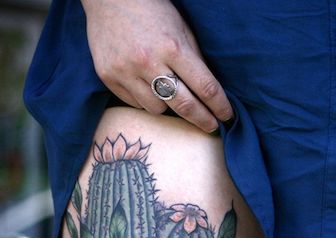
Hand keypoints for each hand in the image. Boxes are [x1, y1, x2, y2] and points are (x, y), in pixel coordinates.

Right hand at [81, 0, 232, 132]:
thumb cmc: (153, 13)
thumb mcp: (182, 30)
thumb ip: (195, 61)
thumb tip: (210, 94)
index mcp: (173, 48)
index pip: (205, 87)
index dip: (220, 106)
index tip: (227, 116)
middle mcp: (149, 62)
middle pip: (184, 106)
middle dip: (203, 120)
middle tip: (211, 126)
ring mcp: (126, 72)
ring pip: (157, 109)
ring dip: (169, 107)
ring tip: (170, 94)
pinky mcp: (108, 77)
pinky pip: (135, 103)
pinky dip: (146, 100)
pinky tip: (147, 86)